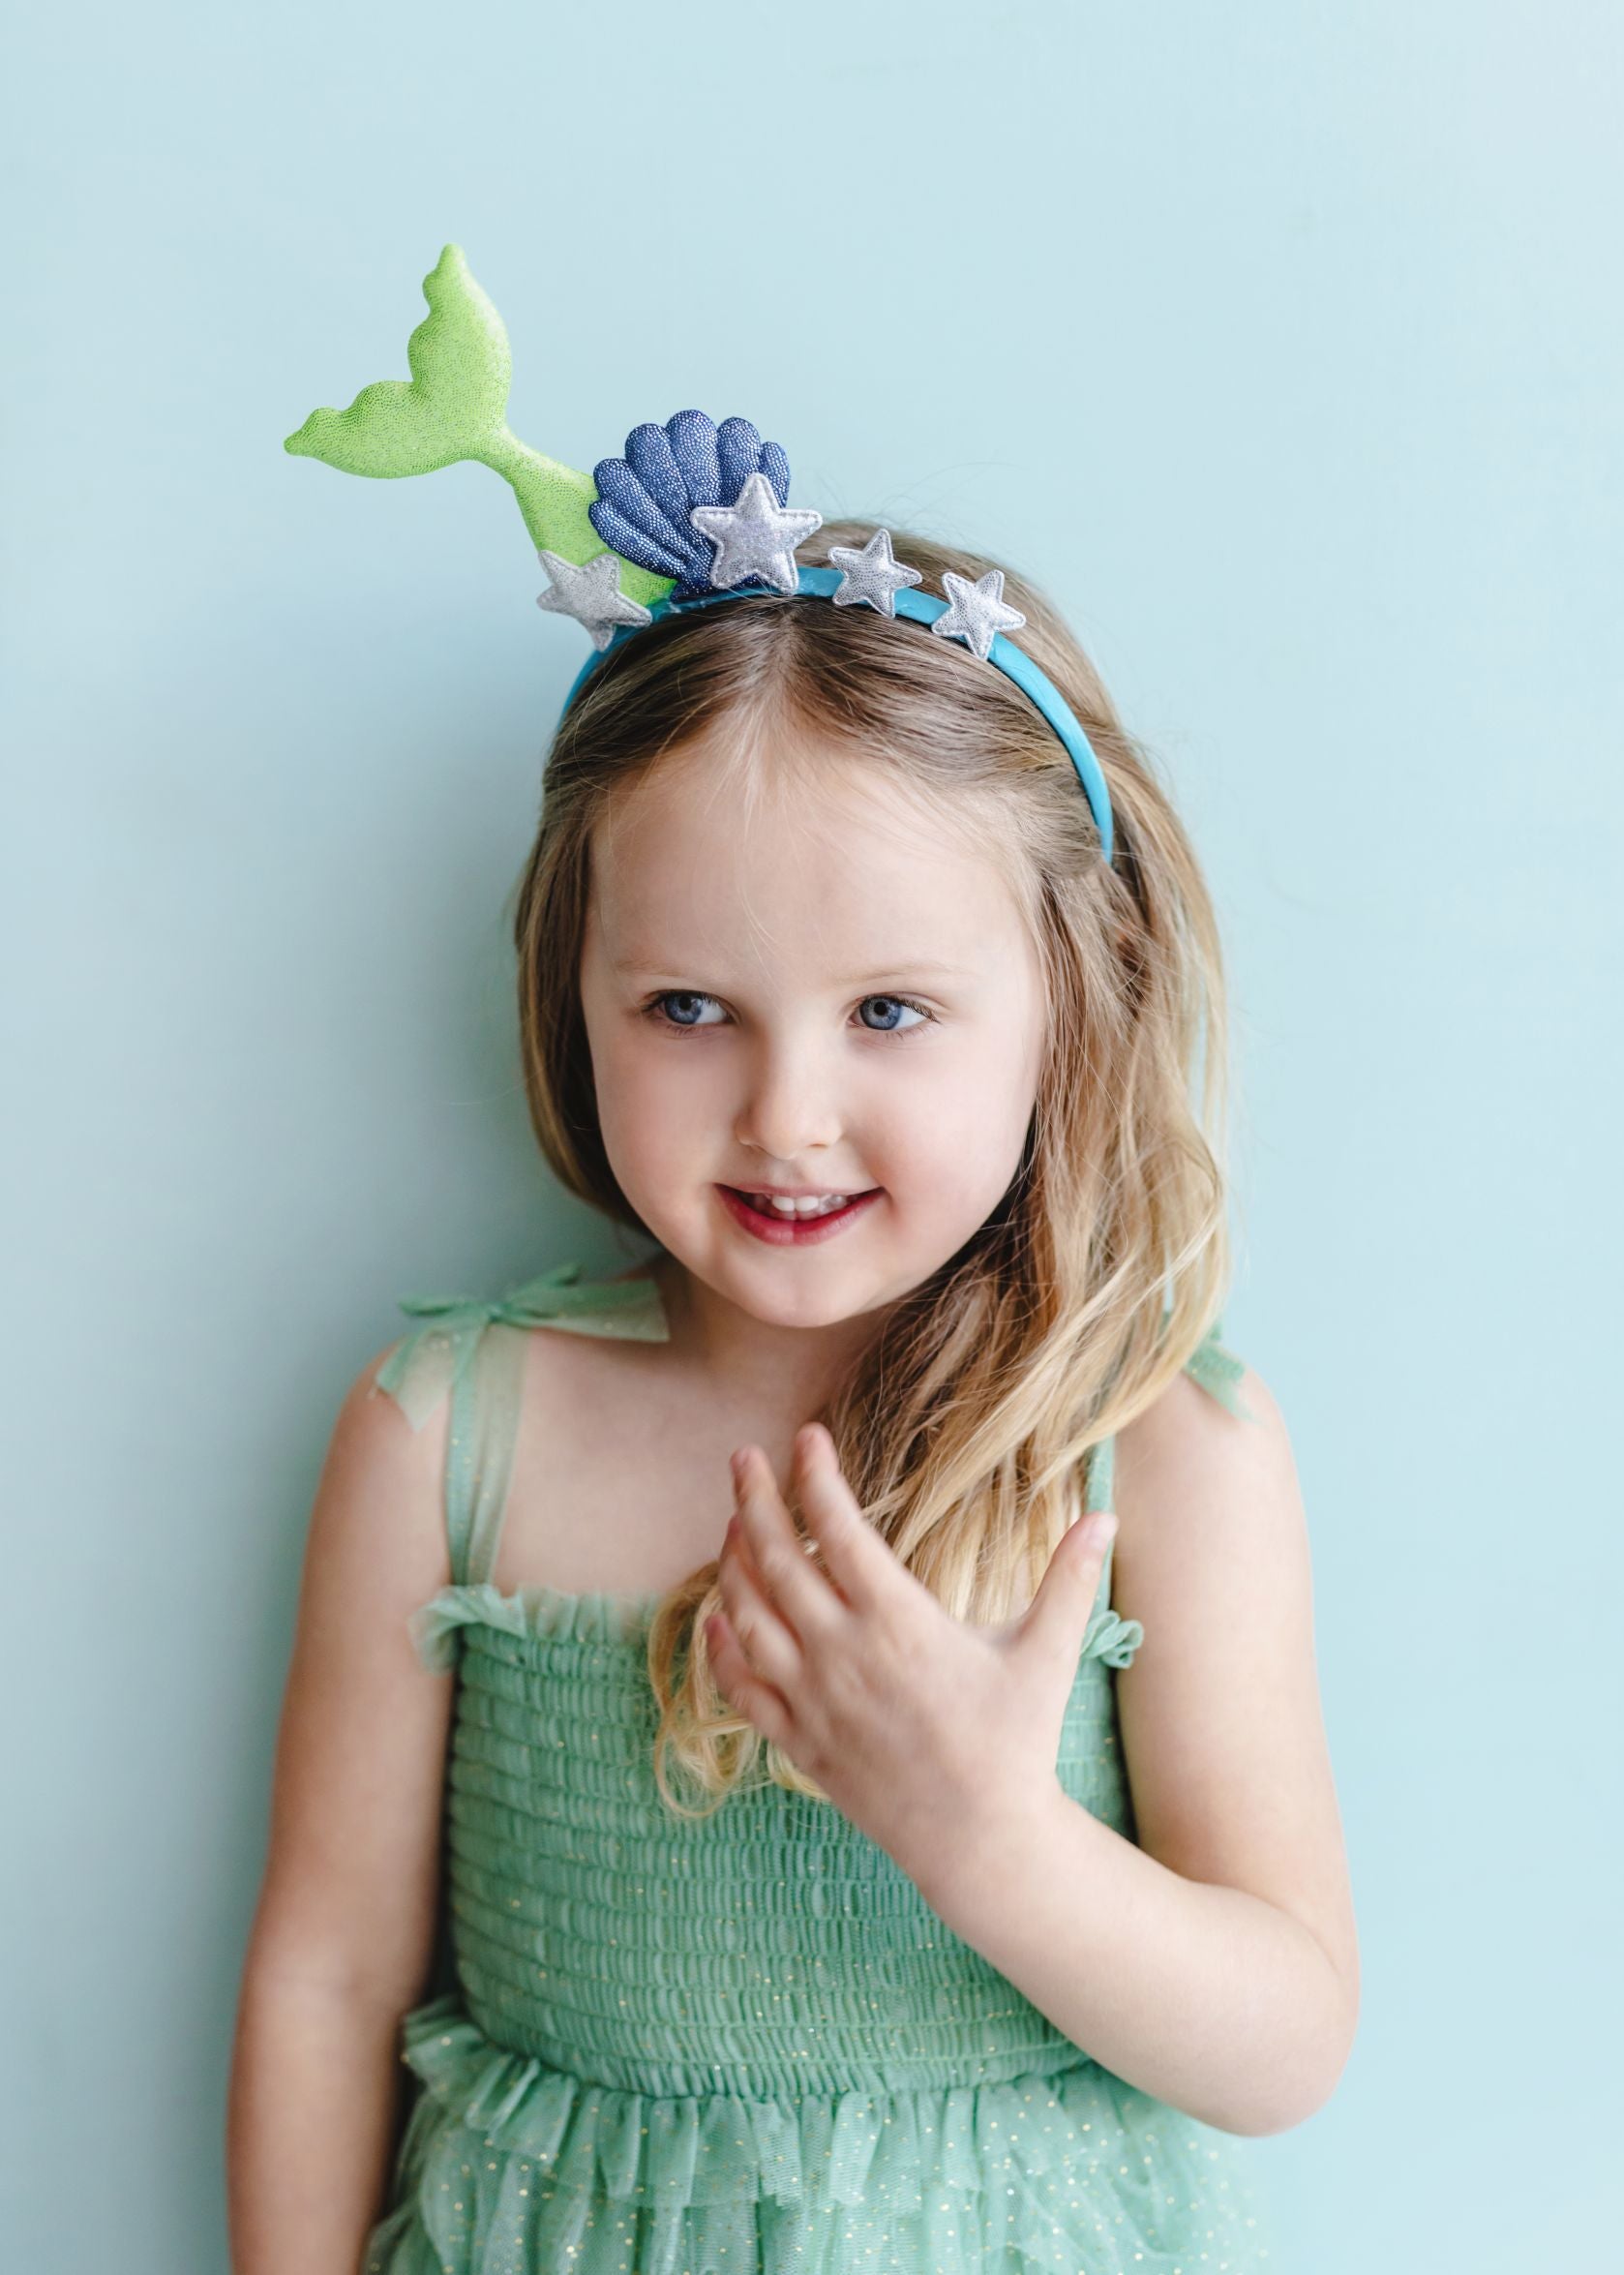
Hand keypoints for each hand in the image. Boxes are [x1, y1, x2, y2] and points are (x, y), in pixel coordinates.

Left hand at [707, 1424, 1118, 1889]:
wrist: (980, 1842)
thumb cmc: (1016, 1743)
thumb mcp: (1047, 1654)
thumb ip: (1070, 1580)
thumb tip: (1108, 1516)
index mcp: (898, 1622)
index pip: (839, 1528)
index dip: (815, 1476)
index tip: (806, 1436)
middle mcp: (843, 1654)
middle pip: (777, 1560)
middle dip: (754, 1500)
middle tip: (741, 1457)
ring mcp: (813, 1699)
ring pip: (748, 1616)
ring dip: (733, 1562)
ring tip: (733, 1522)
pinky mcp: (799, 1742)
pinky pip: (740, 1687)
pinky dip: (719, 1648)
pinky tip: (714, 1617)